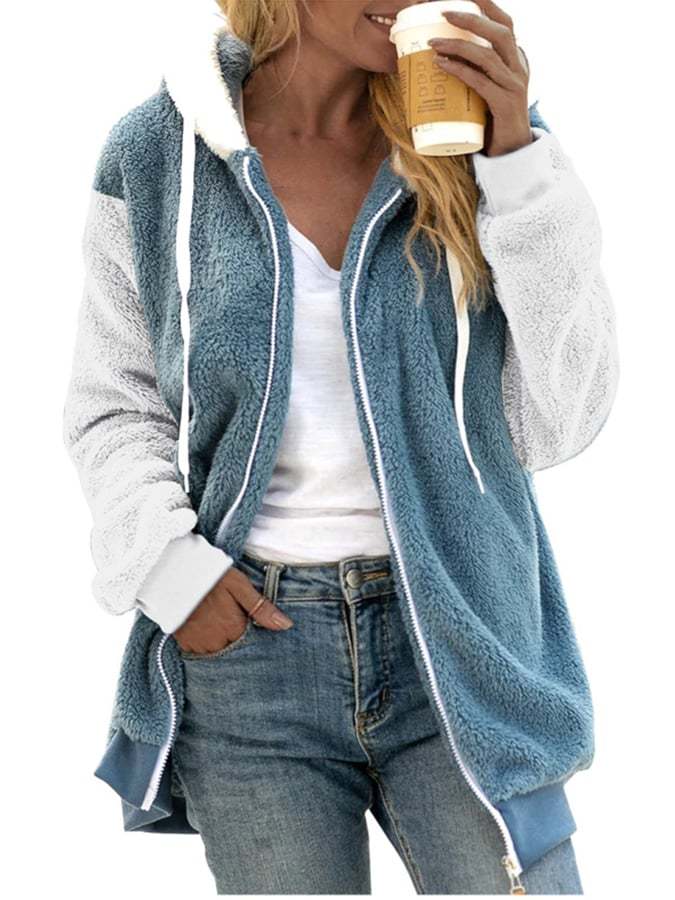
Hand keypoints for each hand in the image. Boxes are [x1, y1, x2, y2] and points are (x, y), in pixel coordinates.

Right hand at [172, 565, 293, 653]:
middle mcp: (216, 642)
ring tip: (214, 618)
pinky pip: (198, 650)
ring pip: (216, 650)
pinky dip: (203, 640)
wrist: (172, 573)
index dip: (247, 627)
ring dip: (218, 639)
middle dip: (233, 634)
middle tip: (226, 614)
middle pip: (232, 646)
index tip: (243, 616)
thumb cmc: (209, 576)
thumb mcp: (239, 585)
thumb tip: (286, 625)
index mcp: (233, 628)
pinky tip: (203, 623)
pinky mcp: (183, 643)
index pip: (249, 640)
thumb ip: (261, 608)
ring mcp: (198, 644)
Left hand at [426, 0, 531, 156]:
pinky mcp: (505, 104)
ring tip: (433, 42)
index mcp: (517, 59)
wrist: (511, 152)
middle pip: (500, 32)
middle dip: (472, 18)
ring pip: (487, 56)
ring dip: (458, 45)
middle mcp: (519, 68)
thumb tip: (439, 54)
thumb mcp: (487, 86)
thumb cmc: (493, 118)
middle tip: (444, 12)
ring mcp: (514, 86)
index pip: (506, 23)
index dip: (487, 6)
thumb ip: (475, 69)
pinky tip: (442, 65)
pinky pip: (480, 81)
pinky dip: (459, 70)